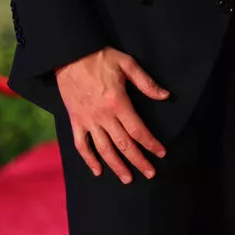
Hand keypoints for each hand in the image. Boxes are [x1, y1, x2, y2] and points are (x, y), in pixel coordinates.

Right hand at [55, 48, 169, 182]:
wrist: (69, 55)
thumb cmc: (100, 57)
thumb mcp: (127, 64)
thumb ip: (146, 82)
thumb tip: (165, 96)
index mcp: (118, 103)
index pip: (138, 130)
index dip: (151, 144)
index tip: (161, 153)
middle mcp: (103, 116)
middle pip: (124, 145)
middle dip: (139, 161)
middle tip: (151, 173)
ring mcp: (88, 120)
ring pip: (104, 150)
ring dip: (117, 166)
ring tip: (128, 179)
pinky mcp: (75, 121)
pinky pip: (81, 145)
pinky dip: (88, 160)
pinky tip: (98, 171)